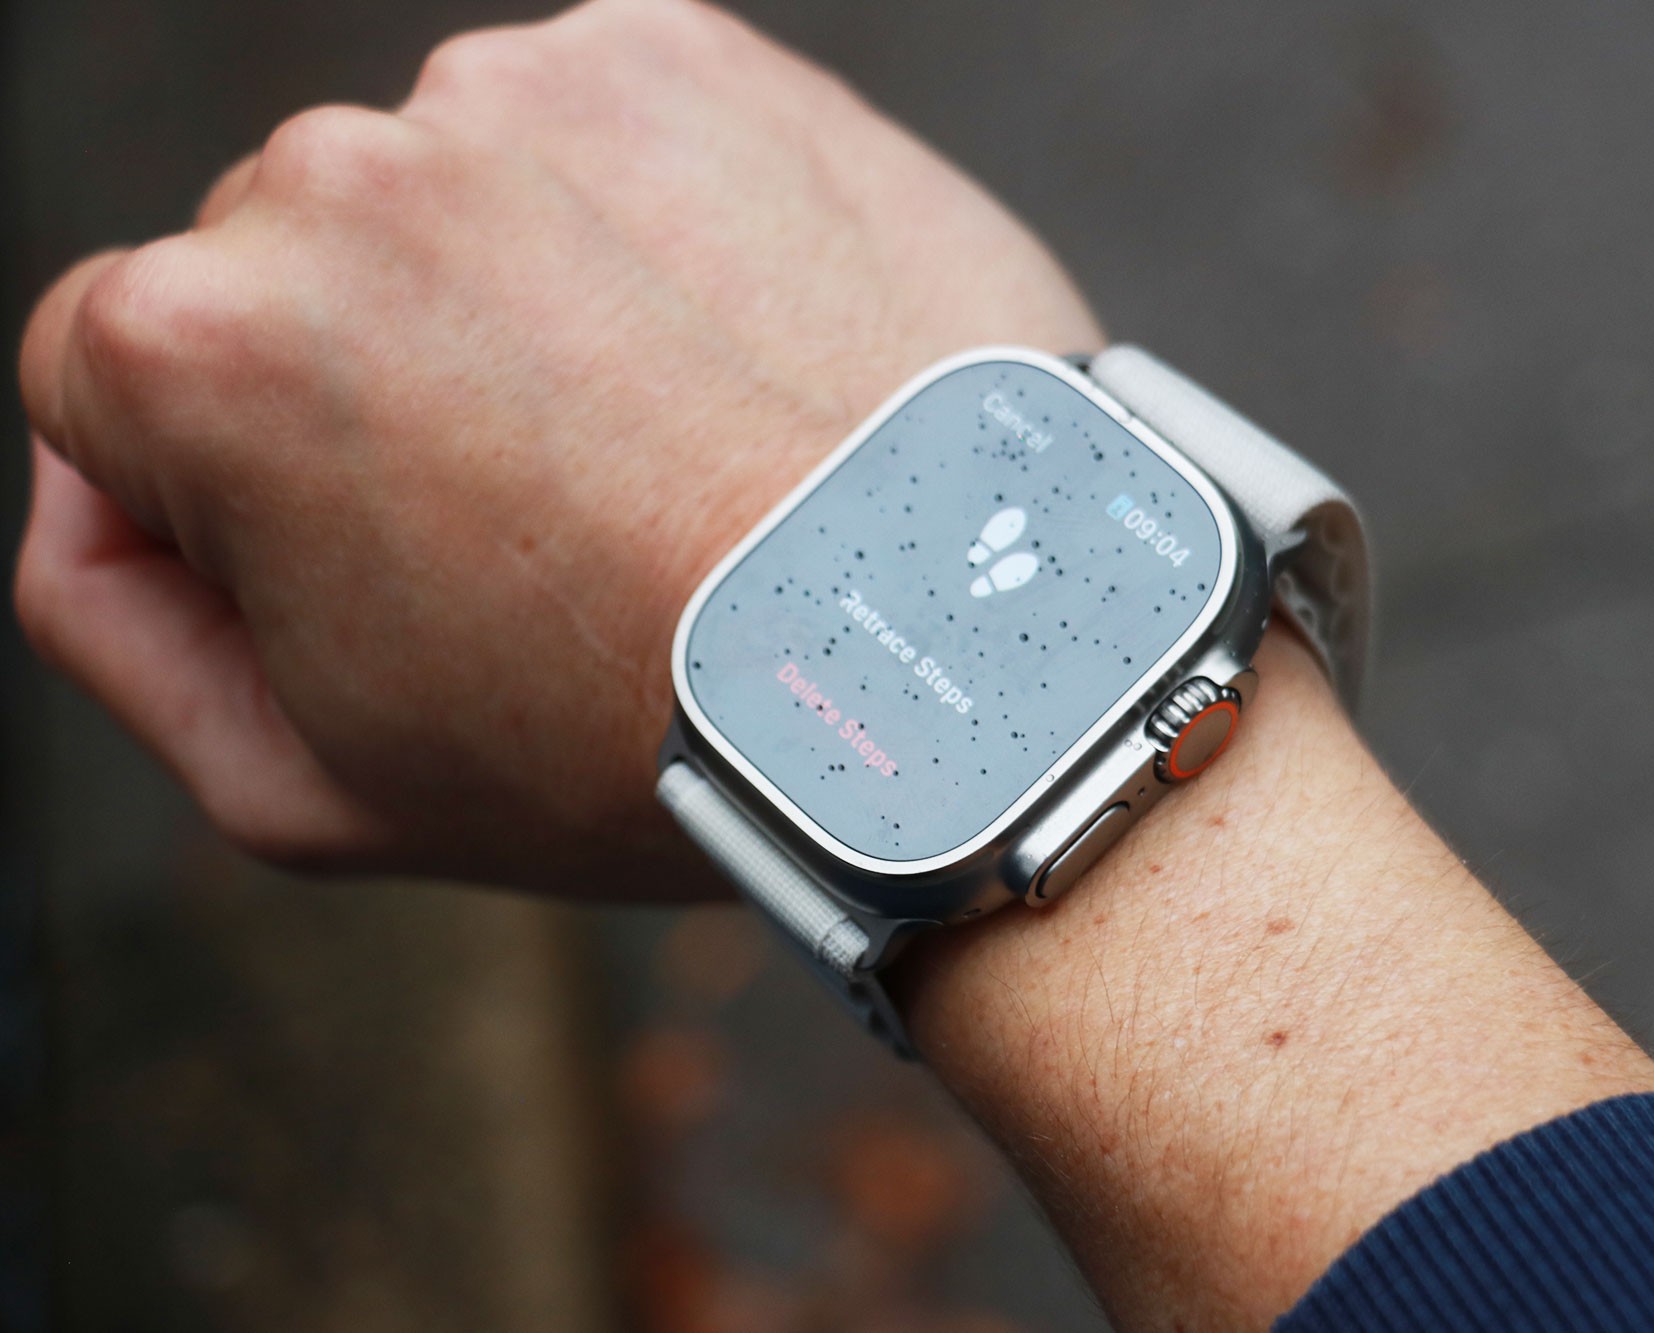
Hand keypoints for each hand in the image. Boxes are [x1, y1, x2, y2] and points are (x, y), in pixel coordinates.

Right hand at [14, 0, 1100, 893]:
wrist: (952, 657)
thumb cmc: (637, 742)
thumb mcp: (316, 785)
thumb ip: (123, 627)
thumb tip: (94, 499)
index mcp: (195, 345)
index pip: (108, 370)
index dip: (229, 487)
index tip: (379, 554)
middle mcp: (336, 175)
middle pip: (288, 262)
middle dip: (382, 376)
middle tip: (555, 519)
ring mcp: (522, 98)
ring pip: (456, 190)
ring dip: (524, 292)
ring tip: (668, 441)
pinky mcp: (689, 61)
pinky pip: (609, 135)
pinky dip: (651, 225)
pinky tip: (737, 353)